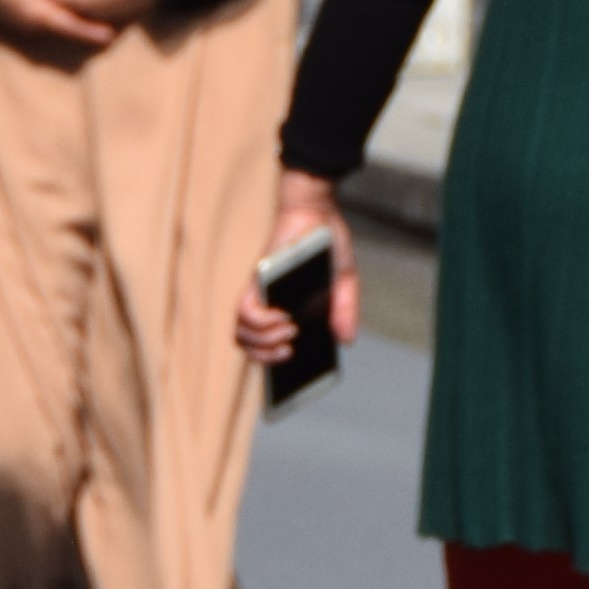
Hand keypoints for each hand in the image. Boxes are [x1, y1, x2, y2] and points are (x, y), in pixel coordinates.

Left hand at [237, 169, 356, 358]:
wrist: (317, 212)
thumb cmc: (327, 245)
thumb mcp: (345, 281)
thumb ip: (346, 310)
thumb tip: (346, 340)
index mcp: (286, 312)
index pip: (268, 347)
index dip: (274, 365)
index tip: (293, 377)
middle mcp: (267, 307)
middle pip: (250, 347)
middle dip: (267, 358)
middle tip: (290, 352)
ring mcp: (260, 295)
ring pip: (241, 334)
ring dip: (263, 342)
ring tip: (289, 334)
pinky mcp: (256, 281)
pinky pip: (244, 311)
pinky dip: (259, 322)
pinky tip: (282, 319)